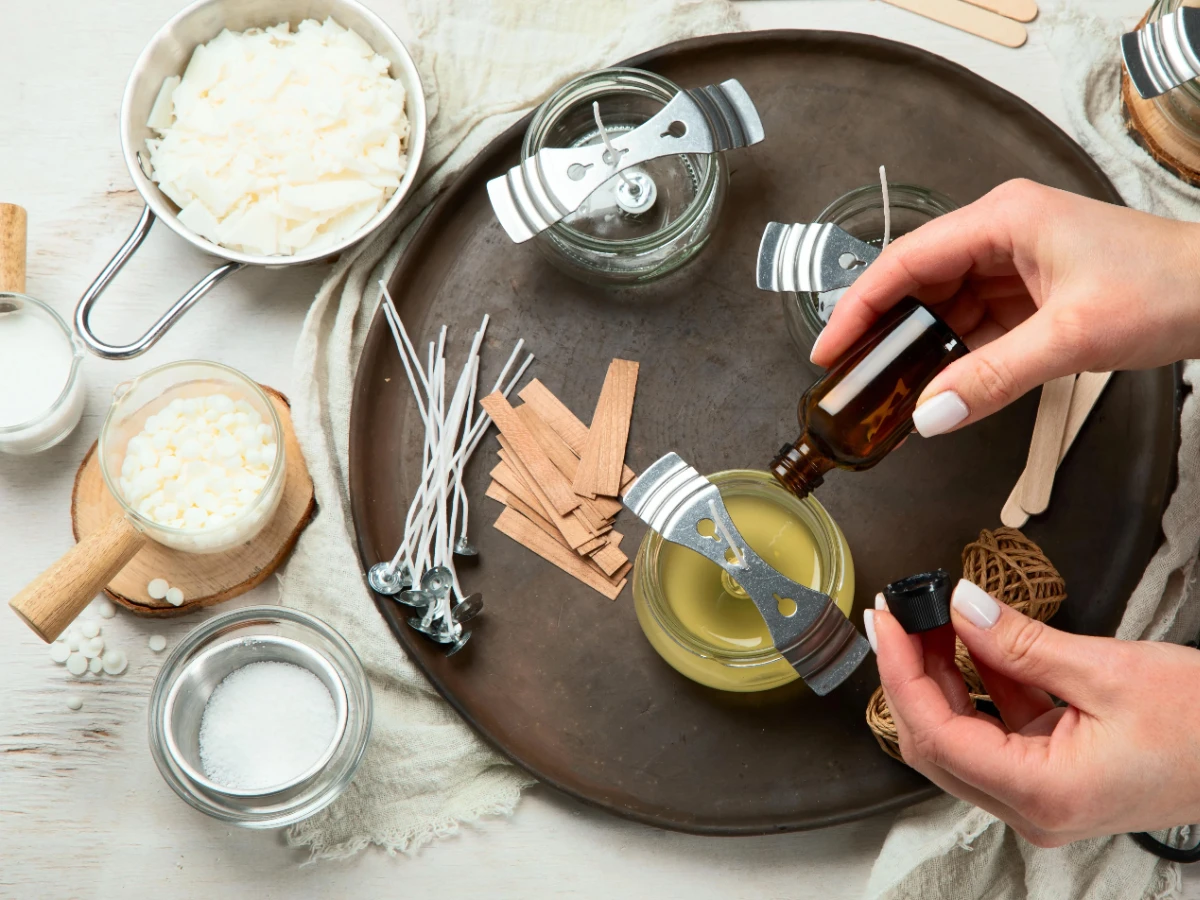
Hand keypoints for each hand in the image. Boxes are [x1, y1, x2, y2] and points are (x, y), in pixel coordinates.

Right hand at [812, 179, 1199, 435]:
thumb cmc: (1169, 287)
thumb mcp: (1071, 337)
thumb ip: (993, 378)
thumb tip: (929, 415)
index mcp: (1003, 220)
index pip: (905, 261)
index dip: (859, 307)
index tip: (828, 348)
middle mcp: (1003, 234)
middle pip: (918, 283)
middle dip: (884, 331)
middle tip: (851, 377)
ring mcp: (1017, 263)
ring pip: (946, 307)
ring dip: (922, 348)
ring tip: (888, 389)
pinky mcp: (1033, 292)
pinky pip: (977, 324)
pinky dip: (957, 355)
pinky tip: (940, 384)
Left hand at [864, 580, 1199, 846]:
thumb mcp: (1106, 670)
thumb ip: (1021, 642)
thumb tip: (961, 607)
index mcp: (1043, 793)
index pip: (935, 734)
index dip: (900, 673)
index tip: (886, 622)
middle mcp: (1034, 808)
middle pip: (937, 742)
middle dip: (911, 673)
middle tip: (902, 615)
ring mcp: (1042, 798)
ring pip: (961, 738)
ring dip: (942, 678)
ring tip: (935, 620)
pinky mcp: (1054, 778)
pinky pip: (996, 733)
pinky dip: (980, 686)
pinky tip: (975, 642)